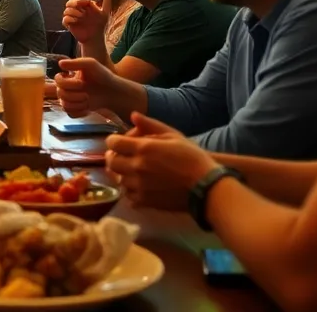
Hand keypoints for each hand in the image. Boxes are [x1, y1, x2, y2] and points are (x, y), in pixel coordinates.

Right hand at [54, 56, 122, 116]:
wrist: (113, 92)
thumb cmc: (102, 75)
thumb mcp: (91, 64)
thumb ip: (75, 63)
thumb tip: (60, 63)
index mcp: (68, 76)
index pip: (57, 80)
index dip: (67, 83)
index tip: (81, 83)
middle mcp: (67, 88)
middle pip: (59, 94)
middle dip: (74, 95)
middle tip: (87, 94)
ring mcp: (71, 99)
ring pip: (64, 105)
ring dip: (77, 104)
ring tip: (88, 100)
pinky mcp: (76, 109)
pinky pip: (70, 114)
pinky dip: (79, 112)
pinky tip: (87, 108)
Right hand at [63, 0, 111, 45]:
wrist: (95, 38)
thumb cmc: (100, 25)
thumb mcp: (105, 12)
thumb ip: (107, 0)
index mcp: (84, 7)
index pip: (79, 0)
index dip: (81, 0)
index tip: (86, 3)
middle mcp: (77, 11)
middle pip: (70, 3)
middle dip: (73, 3)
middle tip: (78, 7)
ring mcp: (73, 17)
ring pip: (67, 10)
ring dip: (73, 12)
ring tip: (80, 16)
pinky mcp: (69, 25)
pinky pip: (65, 19)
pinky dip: (69, 19)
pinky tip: (76, 21)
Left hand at [104, 113, 219, 211]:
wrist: (205, 187)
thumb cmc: (191, 157)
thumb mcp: (173, 135)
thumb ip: (150, 125)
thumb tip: (133, 115)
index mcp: (143, 148)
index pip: (113, 143)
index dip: (115, 140)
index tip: (121, 142)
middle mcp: (136, 167)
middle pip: (111, 162)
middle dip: (115, 156)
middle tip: (124, 156)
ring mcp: (139, 186)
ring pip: (118, 180)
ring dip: (122, 174)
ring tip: (133, 171)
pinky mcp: (145, 202)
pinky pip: (127, 196)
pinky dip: (130, 190)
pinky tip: (140, 185)